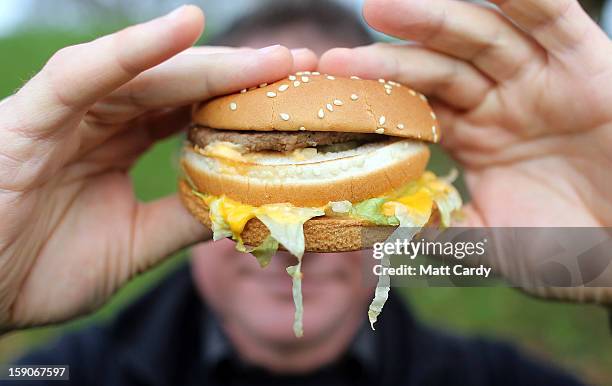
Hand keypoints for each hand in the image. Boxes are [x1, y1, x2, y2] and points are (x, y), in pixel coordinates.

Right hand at [0, 5, 315, 329]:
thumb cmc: (36, 269)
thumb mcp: (132, 245)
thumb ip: (182, 218)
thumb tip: (245, 204)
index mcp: (118, 146)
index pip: (191, 114)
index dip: (243, 105)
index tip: (296, 102)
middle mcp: (98, 120)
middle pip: (181, 87)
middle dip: (244, 77)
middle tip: (302, 64)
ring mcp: (67, 113)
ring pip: (148, 74)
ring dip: (213, 62)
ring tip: (273, 57)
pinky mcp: (31, 115)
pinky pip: (84, 73)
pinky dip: (134, 49)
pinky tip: (185, 26)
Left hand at [319, 0, 611, 300]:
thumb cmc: (569, 250)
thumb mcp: (493, 244)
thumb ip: (442, 233)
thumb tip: (384, 232)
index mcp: (471, 136)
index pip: (414, 109)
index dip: (373, 103)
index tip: (329, 102)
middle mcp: (498, 101)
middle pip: (436, 67)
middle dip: (389, 58)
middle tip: (336, 58)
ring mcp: (537, 80)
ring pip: (480, 38)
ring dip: (433, 19)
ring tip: (381, 9)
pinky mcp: (584, 64)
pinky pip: (554, 20)